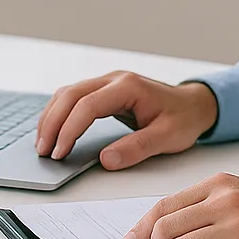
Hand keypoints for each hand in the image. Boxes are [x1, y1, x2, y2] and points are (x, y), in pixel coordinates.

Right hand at [35, 71, 218, 169]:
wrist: (195, 104)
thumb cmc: (183, 119)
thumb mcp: (167, 137)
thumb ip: (137, 147)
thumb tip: (105, 159)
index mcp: (129, 87)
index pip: (88, 105)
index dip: (69, 129)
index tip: (59, 153)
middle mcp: (115, 79)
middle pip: (71, 95)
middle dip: (52, 123)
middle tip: (43, 151)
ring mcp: (109, 82)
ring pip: (68, 93)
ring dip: (52, 117)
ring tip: (43, 145)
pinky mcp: (105, 90)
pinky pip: (74, 97)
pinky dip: (59, 113)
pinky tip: (53, 131)